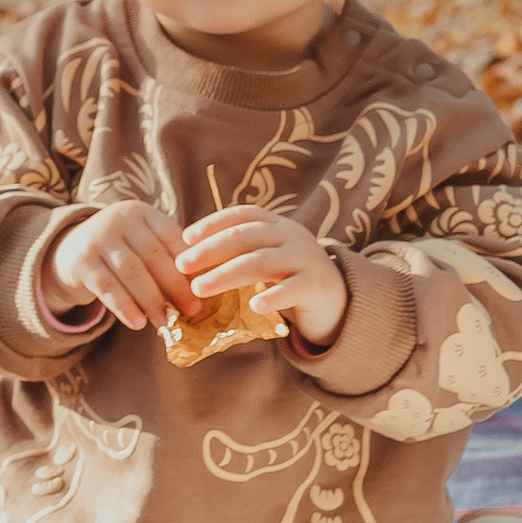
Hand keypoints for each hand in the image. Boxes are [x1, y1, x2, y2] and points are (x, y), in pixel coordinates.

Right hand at [41, 201, 191, 331]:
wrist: (70, 251)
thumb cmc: (121, 251)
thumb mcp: (143, 244)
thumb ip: (169, 258)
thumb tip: (203, 289)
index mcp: (143, 212)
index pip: (172, 237)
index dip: (190, 264)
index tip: (205, 289)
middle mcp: (119, 219)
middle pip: (154, 255)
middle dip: (176, 285)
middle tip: (191, 310)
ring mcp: (98, 238)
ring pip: (132, 272)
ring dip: (151, 300)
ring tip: (164, 322)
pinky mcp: (81, 261)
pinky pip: (107, 287)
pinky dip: (125, 307)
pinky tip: (138, 323)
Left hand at [176, 207, 348, 347]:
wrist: (339, 299)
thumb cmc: (291, 279)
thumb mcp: (267, 258)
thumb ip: (239, 254)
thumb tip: (189, 260)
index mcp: (277, 225)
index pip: (242, 215)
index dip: (213, 223)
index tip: (185, 237)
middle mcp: (291, 236)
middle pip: (246, 236)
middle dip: (210, 249)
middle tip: (182, 264)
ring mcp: (306, 259)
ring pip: (262, 262)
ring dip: (226, 274)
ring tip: (199, 288)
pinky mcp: (317, 286)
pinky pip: (294, 289)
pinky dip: (274, 297)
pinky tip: (255, 307)